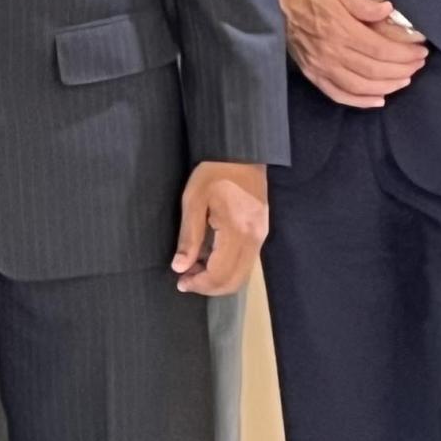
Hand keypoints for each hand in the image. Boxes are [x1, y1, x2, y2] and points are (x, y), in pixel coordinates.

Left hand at [172, 160, 269, 295]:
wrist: (241, 153)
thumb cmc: (213, 173)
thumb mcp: (193, 201)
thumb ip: (189, 237)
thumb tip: (179, 267)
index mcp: (238, 232)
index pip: (221, 274)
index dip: (200, 284)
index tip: (180, 282)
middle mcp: (255, 240)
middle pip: (235, 281)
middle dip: (209, 287)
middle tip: (185, 279)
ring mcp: (261, 237)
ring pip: (242, 274)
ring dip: (218, 278)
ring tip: (193, 268)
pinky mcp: (261, 233)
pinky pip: (245, 262)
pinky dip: (226, 267)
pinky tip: (207, 257)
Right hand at [279, 0, 428, 107]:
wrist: (277, 8)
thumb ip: (363, 2)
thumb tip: (387, 9)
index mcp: (341, 30)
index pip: (381, 49)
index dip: (405, 53)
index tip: (421, 51)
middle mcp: (333, 53)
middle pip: (375, 69)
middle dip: (403, 69)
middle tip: (418, 64)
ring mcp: (322, 68)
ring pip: (361, 86)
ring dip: (388, 86)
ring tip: (405, 79)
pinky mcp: (314, 76)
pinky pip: (340, 95)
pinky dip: (361, 101)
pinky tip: (379, 99)